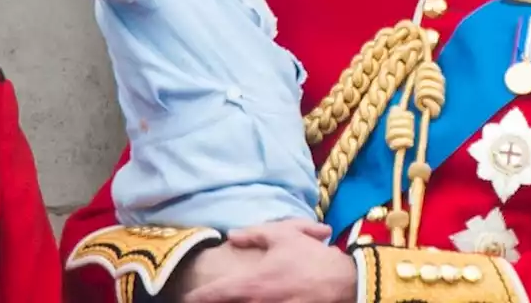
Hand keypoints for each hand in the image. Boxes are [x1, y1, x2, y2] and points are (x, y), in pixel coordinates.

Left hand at [181, 220, 354, 302]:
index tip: (185, 298)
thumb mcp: (283, 236)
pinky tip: (258, 299)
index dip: (197, 298)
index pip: (215, 295)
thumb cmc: (311, 258)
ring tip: (236, 296)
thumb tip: (231, 236)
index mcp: (252, 284)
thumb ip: (254, 235)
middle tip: (205, 299)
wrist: (344, 284)